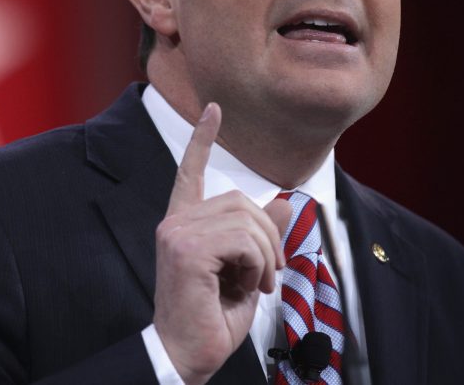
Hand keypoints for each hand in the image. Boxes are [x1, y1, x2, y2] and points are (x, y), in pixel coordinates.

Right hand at [152, 103, 291, 384]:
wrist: (187, 353)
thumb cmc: (210, 317)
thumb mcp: (247, 272)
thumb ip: (261, 236)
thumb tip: (288, 203)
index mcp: (184, 223)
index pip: (190, 170)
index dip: (203, 138)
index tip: (213, 109)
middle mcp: (175, 222)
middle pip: (241, 200)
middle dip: (269, 236)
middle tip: (269, 274)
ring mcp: (177, 232)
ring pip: (247, 218)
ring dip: (266, 254)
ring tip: (258, 284)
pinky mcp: (185, 248)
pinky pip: (243, 239)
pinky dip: (260, 264)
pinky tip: (250, 286)